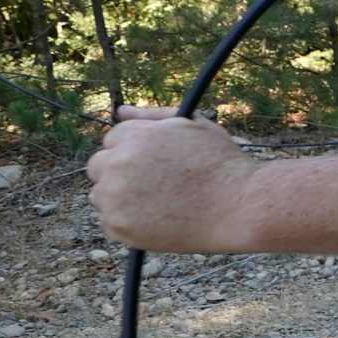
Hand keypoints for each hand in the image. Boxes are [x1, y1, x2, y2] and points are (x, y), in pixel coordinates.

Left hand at [86, 109, 257, 252]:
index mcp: (135, 136)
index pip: (112, 140)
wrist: (239, 207)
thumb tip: (121, 111)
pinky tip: (158, 219)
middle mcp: (118, 163)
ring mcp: (115, 197)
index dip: (135, 152)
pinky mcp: (119, 226)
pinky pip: (110, 222)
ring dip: (121, 198)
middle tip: (154, 185)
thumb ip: (154, 116)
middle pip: (97, 167)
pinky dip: (129, 222)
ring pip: (101, 196)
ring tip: (159, 203)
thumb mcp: (195, 126)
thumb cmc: (222, 164)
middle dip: (119, 173)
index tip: (155, 165)